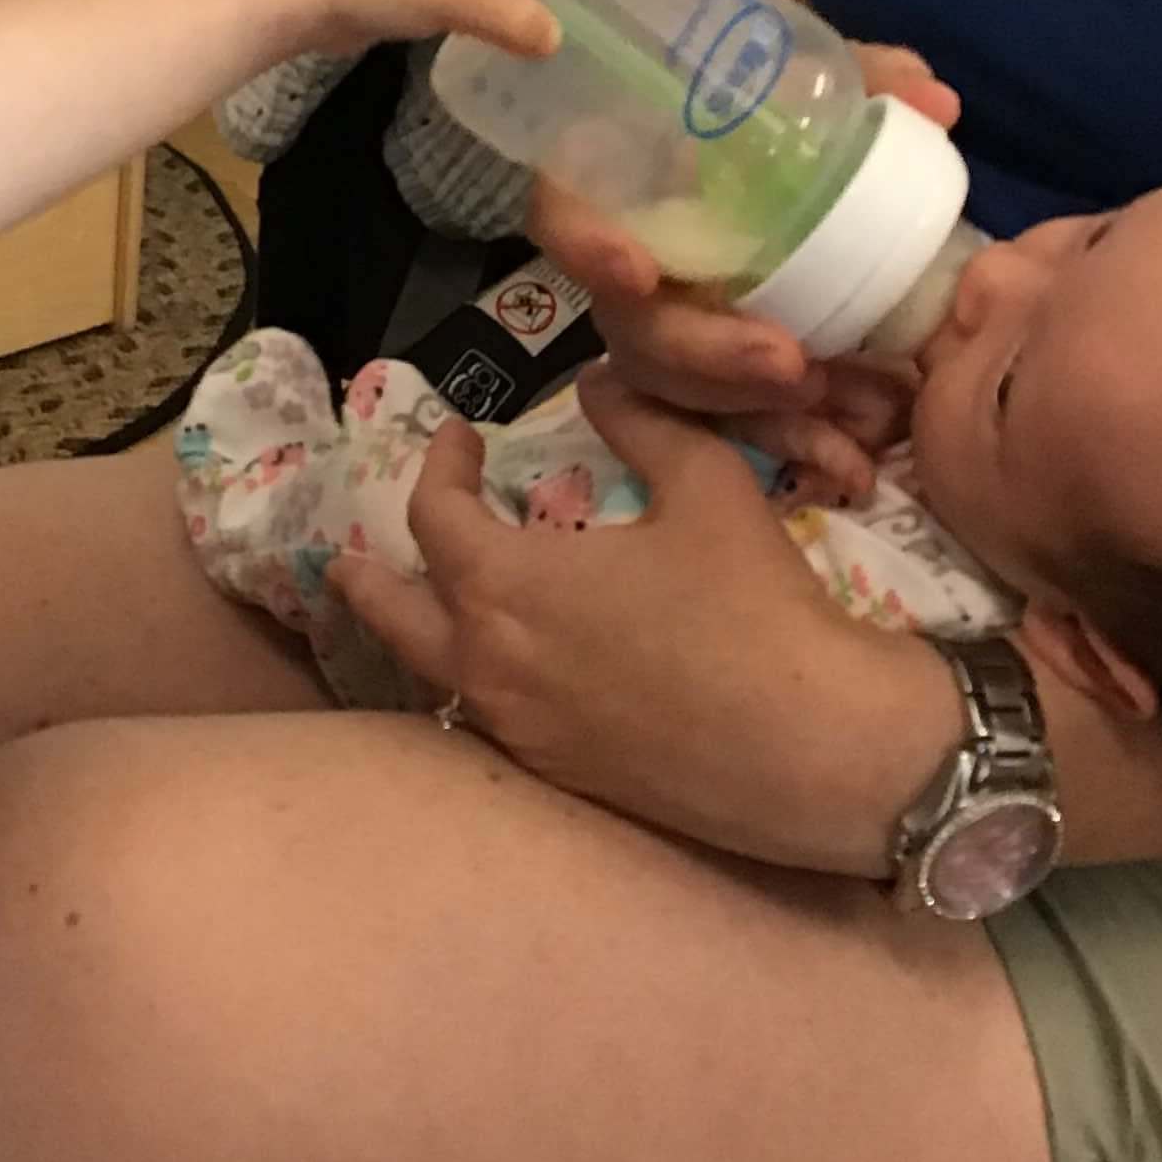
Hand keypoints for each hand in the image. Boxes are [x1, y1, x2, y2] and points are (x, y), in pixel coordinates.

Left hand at [332, 368, 901, 862]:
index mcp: (506, 586)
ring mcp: (519, 731)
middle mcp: (489, 664)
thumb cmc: (754, 605)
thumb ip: (641, 424)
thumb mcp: (705, 485)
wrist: (815, 747)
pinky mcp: (560, 777)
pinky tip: (504, 672)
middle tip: (346, 559)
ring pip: (435, 676)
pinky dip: (473, 682)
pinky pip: (488, 719)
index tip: (462, 438)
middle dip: (367, 578)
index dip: (440, 466)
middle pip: (394, 615)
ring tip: (417, 616)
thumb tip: (597, 383)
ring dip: (417, 634)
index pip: (434, 516)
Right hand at [533, 39, 958, 474]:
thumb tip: (934, 103)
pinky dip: (795, 445)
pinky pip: (735, 424)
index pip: (564, 213)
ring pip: (680, 394)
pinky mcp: (718, 377)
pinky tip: (851, 467)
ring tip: (843, 419)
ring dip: (757, 414)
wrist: (783, 153)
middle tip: (791, 364)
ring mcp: (673, 330)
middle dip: (707, 357)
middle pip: (632, 331)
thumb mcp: (812, 75)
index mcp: (625, 180)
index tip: (637, 275)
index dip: (587, 247)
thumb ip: (867, 80)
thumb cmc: (771, 102)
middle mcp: (634, 264)